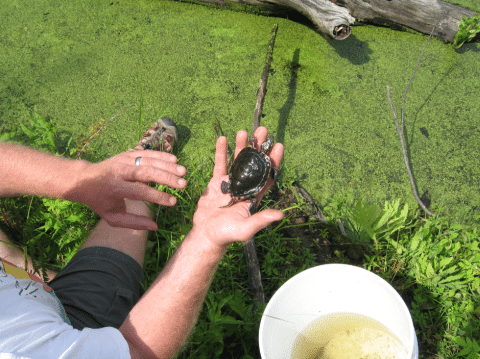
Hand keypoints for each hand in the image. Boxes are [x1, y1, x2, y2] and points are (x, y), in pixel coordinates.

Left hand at [65, 150, 186, 229]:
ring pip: (148, 161)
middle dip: (166, 178)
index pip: (140, 191)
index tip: (173, 202)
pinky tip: (174, 160)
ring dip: (167, 166)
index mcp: (115, 188)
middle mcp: (119, 171)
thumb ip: (133, 222)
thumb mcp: (112, 217)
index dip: (157, 197)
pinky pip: (146, 153)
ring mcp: (123, 160)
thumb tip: (154, 226)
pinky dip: (161, 156)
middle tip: (183, 184)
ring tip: (183, 172)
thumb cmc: (100, 201)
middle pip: (146, 172)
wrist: (83, 179)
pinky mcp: (127, 154)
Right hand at [193, 127, 283, 248]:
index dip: (273, 161)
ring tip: (244, 131)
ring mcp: (230, 183)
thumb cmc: (227, 234)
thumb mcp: (245, 228)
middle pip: (253, 163)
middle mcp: (244, 187)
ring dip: (241, 146)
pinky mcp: (216, 183)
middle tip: (263, 130)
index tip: (278, 145)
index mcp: (254, 196)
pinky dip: (222, 152)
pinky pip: (220, 164)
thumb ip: (261, 220)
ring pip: (238, 161)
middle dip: (258, 147)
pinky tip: (224, 138)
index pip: (267, 175)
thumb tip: (280, 214)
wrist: (206, 234)